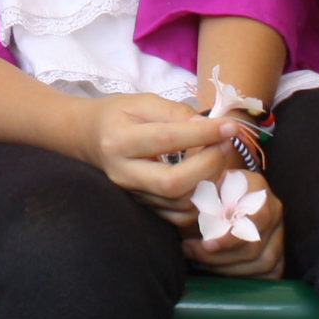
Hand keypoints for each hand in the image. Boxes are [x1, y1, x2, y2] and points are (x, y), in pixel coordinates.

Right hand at [73, 94, 231, 203]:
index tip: (230, 126)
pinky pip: (178, 216)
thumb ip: (176, 113)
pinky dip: (200, 201)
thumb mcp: (143, 102)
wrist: (88, 138)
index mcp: (119, 140)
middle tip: (224, 145)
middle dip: (209, 165)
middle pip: (173, 182)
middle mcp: (123, 172)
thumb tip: (211, 127)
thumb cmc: (118, 115)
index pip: (167, 139)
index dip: (203, 134)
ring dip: (209, 183)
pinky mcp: (142, 207)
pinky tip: (207, 179)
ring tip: (217, 159)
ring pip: (179, 203)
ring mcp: (132, 194)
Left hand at [183, 170, 284, 277]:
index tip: (206, 245)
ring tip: (200, 261)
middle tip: (190, 251)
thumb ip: (201, 203)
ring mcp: (279, 230)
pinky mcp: (278, 249)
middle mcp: (273, 207)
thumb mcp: (201, 191)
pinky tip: (221, 271)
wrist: (212, 198)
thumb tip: (194, 221)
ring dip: (228, 268)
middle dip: (219, 256)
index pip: (253, 218)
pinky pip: (271, 272)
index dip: (230, 238)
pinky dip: (246, 276)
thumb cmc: (204, 194)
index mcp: (255, 186)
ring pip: (263, 262)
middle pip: (255, 244)